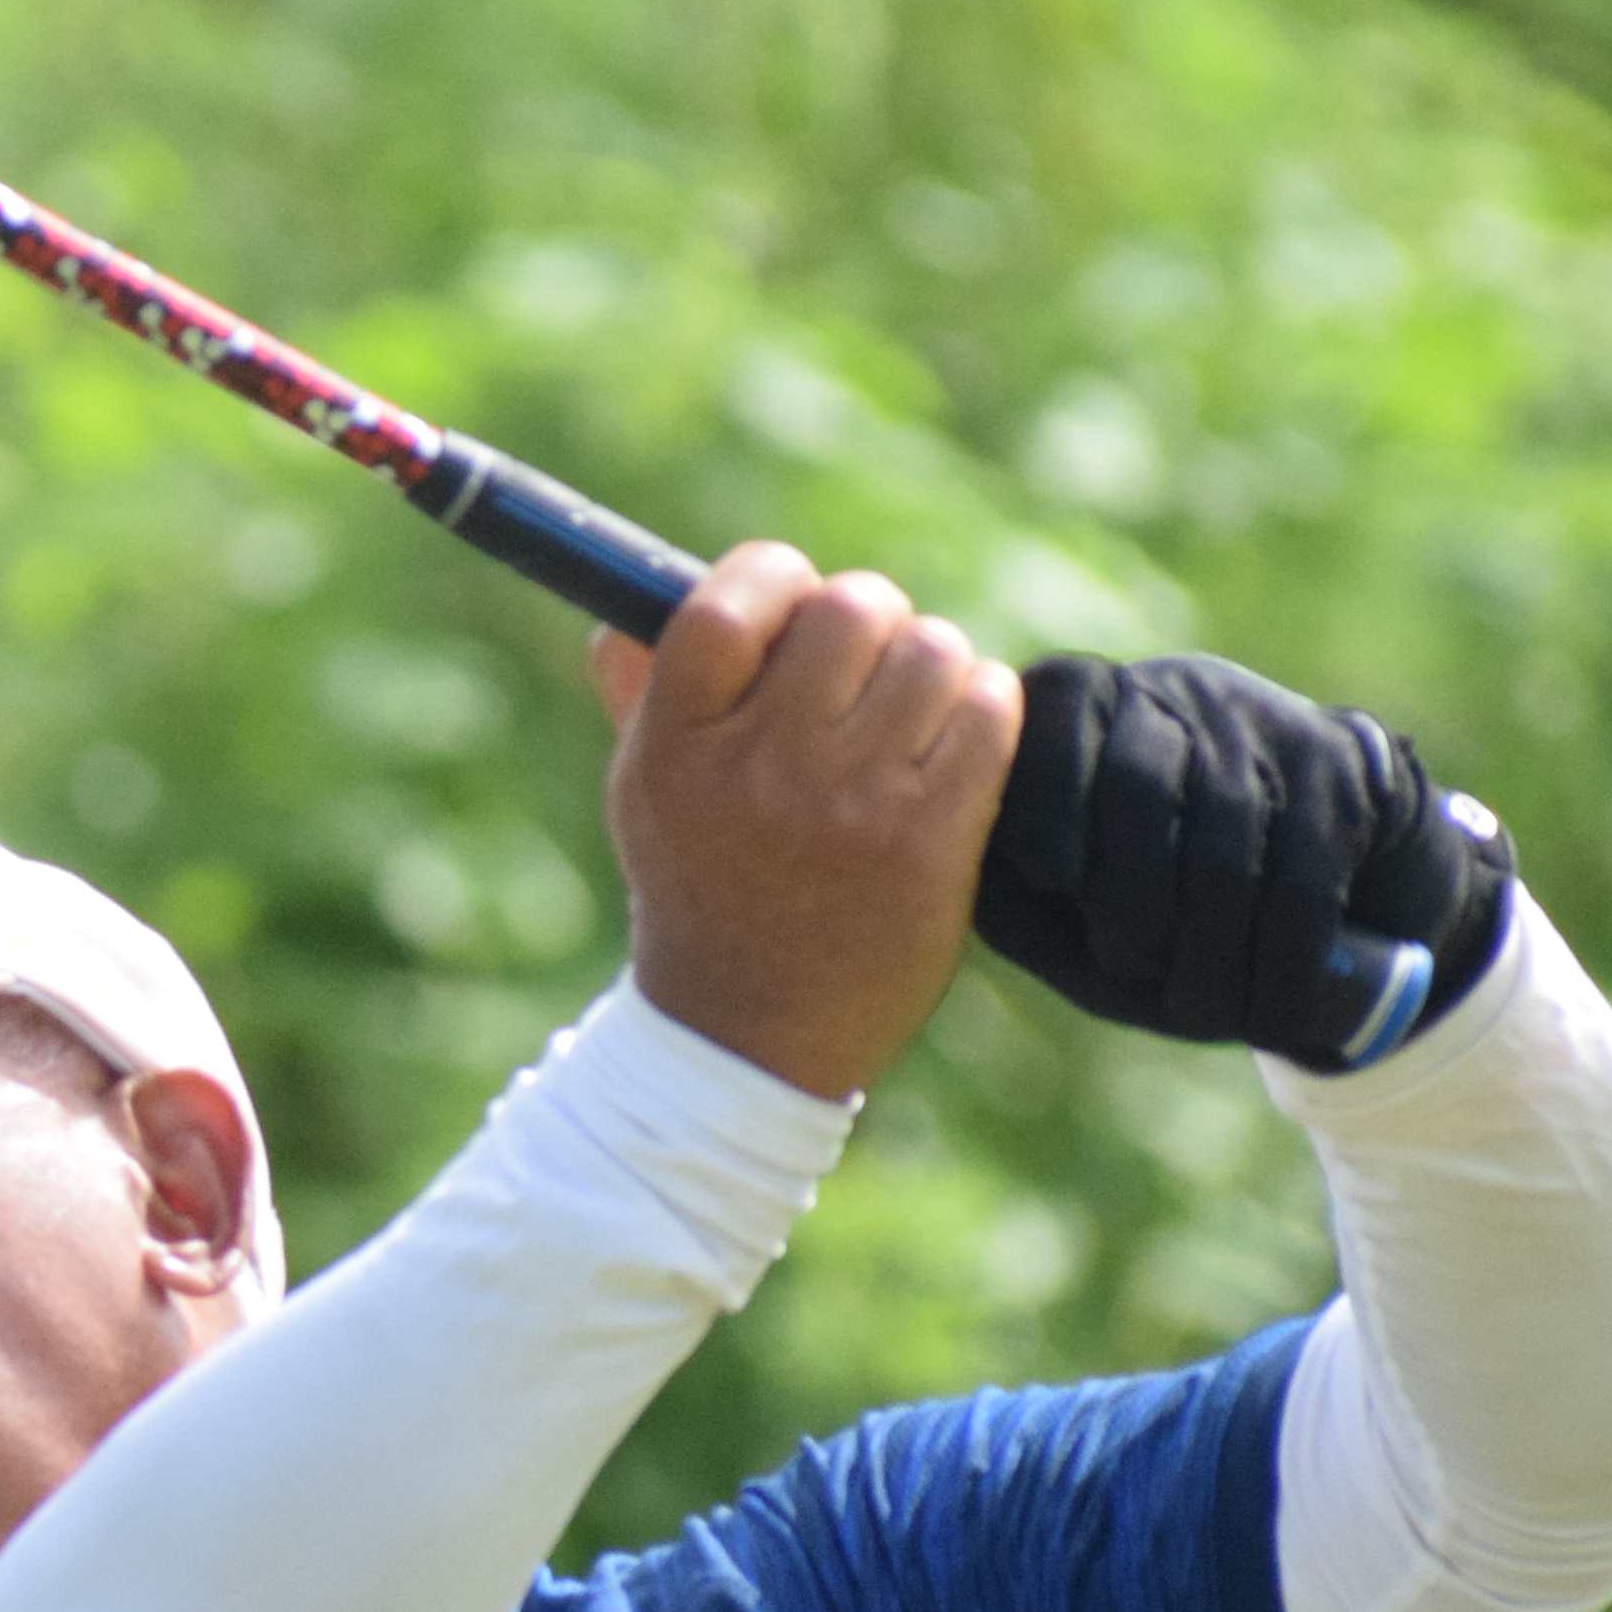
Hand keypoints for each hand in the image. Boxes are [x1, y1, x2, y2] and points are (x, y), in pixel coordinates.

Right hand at [584, 549, 1020, 1103]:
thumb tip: (623, 614)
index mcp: (678, 746)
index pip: (729, 601)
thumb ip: (640, 698)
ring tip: (907, 713)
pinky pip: (988, 710)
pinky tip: (952, 742)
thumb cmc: (703, 893)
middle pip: (849, 607)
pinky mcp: (930, 841)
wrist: (752, 1035)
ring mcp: (852, 804)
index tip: (790, 605)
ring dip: (929, 665)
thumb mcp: (646, 798)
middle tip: (861, 665)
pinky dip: (981, 707)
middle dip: (867, 618)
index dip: (774, 577)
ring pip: (931, 649)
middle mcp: (762, 767)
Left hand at [975, 652, 1518, 1070]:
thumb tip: (966, 887)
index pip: (1049, 727)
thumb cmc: (1157, 921)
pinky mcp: (1339, 759)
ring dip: (1216, 935)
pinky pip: (1307, 855)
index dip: (1047, 803)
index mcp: (1079, 712)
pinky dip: (1286, 945)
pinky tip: (1271, 1004)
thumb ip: (1012, 900)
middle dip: (1135, 890)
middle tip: (1134, 971)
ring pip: (1229, 822)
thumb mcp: (1068, 917)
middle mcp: (1165, 692)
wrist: (1312, 902)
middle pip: (1138, 778)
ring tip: (1206, 1013)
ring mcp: (1258, 718)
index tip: (1054, 879)